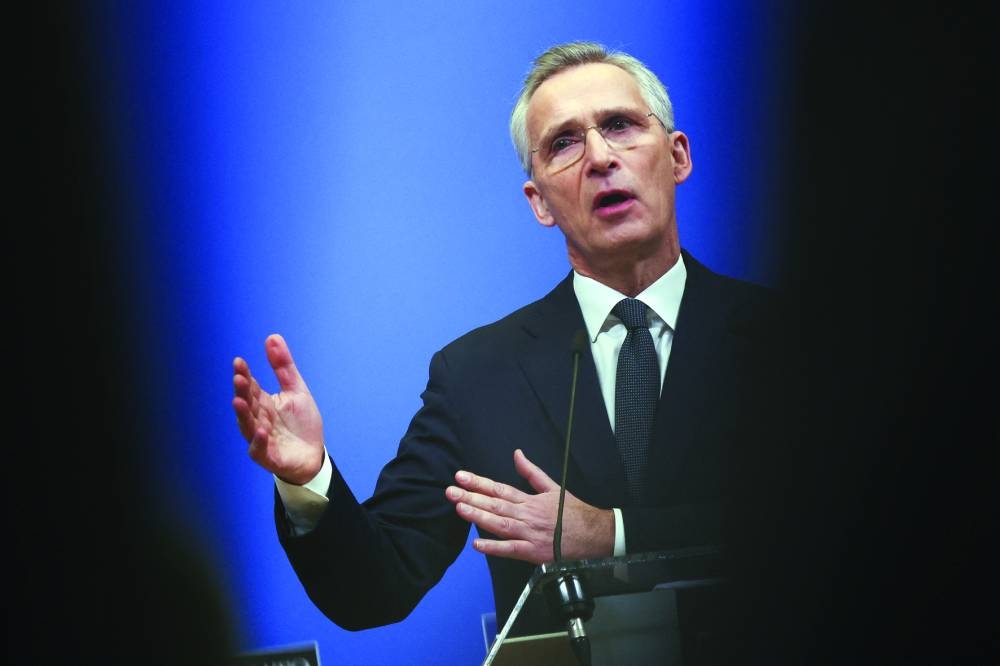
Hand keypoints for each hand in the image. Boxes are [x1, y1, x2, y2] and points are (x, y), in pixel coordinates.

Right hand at [232, 333, 325, 484]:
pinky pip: (259, 449)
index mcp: (263, 403)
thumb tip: (271, 337)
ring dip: (243, 414)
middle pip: (247, 404)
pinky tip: (262, 431)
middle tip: (238, 378)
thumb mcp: (296, 390)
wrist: (313, 454)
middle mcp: (258, 419)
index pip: (250, 386)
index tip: (239, 362)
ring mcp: (260, 438)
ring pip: (248, 425)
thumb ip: (283, 366)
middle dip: (242, 391)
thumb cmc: (301, 423)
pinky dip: (259, 441)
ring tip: (239, 402)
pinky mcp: (267, 456)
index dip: (244, 375)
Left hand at [445, 449, 613, 564]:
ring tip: (460, 508)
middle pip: (495, 504)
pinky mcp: (534, 552)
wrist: (594, 534)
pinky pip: (511, 550)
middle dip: (471, 496)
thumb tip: (517, 454)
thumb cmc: (572, 512)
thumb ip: (531, 472)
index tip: (460, 476)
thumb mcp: (552, 487)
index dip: (478, 482)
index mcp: (530, 499)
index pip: (499, 489)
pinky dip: (494, 547)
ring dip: (479, 516)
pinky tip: (477, 544)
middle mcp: (527, 514)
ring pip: (500, 524)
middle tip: (450, 490)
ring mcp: (529, 533)